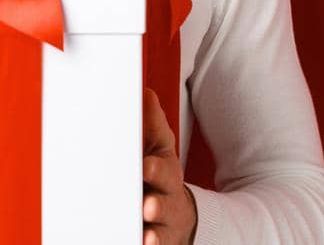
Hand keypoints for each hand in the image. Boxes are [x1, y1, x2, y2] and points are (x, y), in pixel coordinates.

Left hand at [142, 87, 197, 244]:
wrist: (180, 215)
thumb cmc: (162, 179)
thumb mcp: (159, 150)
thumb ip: (150, 126)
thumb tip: (144, 93)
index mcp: (165, 174)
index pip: (162, 169)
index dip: (155, 169)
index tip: (145, 167)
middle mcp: (166, 200)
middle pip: (163, 202)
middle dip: (156, 203)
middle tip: (146, 204)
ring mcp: (162, 224)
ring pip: (159, 229)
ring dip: (153, 230)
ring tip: (145, 230)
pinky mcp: (158, 241)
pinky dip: (151, 244)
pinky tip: (143, 243)